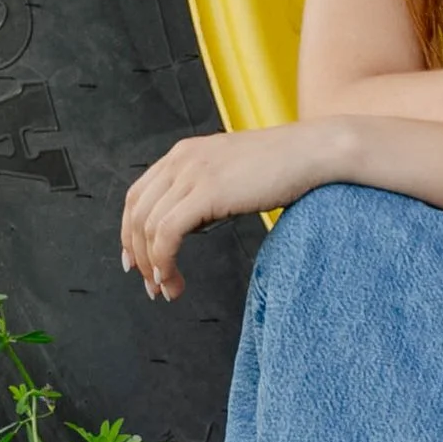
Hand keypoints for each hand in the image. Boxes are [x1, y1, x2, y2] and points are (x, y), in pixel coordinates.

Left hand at [120, 120, 340, 300]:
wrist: (313, 152)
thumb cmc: (283, 167)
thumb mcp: (231, 175)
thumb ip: (205, 193)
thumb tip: (192, 225)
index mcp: (183, 154)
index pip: (138, 195)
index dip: (129, 232)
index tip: (137, 261)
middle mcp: (180, 160)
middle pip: (136, 212)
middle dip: (138, 254)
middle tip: (151, 284)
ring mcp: (192, 173)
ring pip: (148, 226)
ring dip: (152, 265)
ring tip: (167, 289)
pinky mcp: (207, 192)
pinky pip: (167, 232)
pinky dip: (164, 259)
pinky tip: (173, 277)